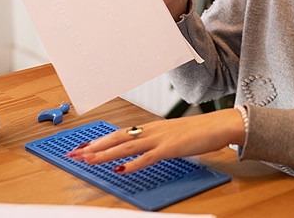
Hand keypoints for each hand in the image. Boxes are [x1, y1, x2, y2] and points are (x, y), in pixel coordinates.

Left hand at [65, 109, 245, 174]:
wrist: (219, 124)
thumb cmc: (199, 131)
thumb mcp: (172, 135)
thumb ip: (156, 142)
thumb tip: (141, 152)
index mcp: (151, 128)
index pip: (119, 133)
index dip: (99, 140)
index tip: (82, 146)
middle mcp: (151, 130)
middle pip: (117, 138)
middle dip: (94, 147)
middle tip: (74, 154)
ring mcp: (160, 138)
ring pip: (127, 146)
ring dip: (105, 154)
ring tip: (88, 160)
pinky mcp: (171, 148)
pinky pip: (148, 157)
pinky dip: (133, 164)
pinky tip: (120, 169)